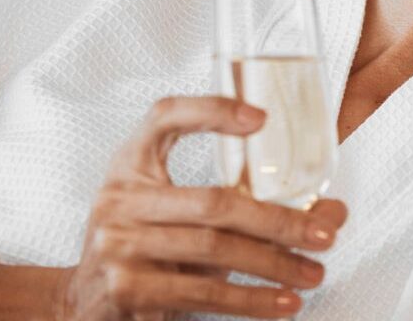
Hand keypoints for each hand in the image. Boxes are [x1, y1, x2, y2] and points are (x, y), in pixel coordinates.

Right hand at [60, 96, 347, 320]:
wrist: (81, 301)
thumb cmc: (141, 245)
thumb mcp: (174, 211)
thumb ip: (242, 204)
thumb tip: (332, 211)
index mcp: (130, 164)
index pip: (164, 117)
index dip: (210, 111)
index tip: (260, 119)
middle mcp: (120, 199)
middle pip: (214, 202)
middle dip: (279, 220)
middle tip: (323, 233)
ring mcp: (119, 245)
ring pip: (215, 251)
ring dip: (274, 265)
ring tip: (313, 274)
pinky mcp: (127, 289)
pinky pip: (201, 293)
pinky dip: (249, 300)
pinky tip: (281, 303)